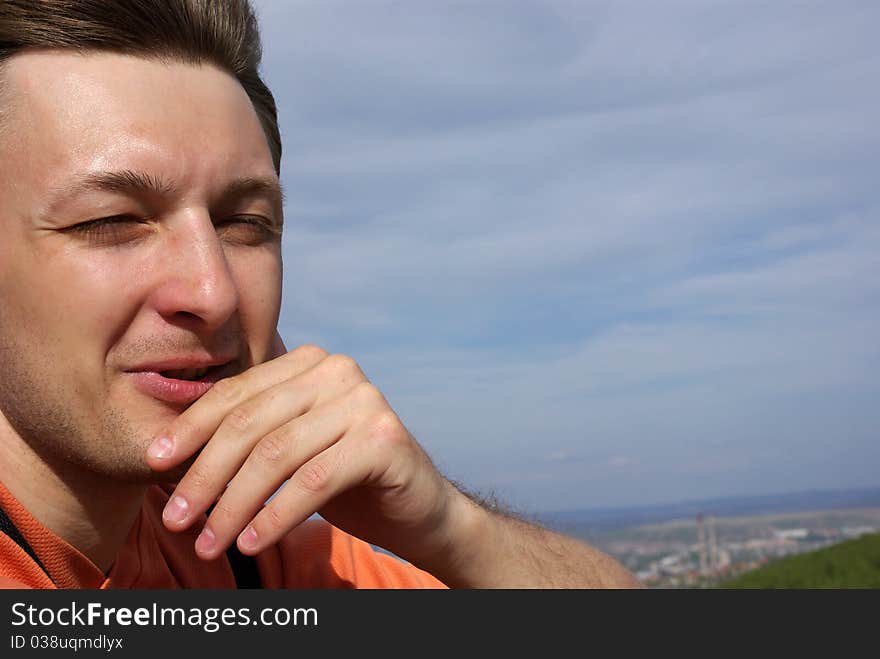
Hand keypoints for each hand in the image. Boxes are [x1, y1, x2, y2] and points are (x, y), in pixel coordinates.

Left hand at [145, 339, 456, 563]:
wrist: (416, 508)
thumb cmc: (342, 479)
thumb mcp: (289, 449)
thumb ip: (247, 434)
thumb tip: (165, 451)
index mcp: (310, 362)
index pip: (237, 393)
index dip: (190, 428)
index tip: (152, 465)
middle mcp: (338, 370)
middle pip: (251, 423)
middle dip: (205, 475)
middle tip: (175, 517)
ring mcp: (364, 400)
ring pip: (276, 454)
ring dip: (233, 505)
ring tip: (208, 542)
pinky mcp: (383, 439)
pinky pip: (312, 481)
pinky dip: (275, 516)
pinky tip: (251, 542)